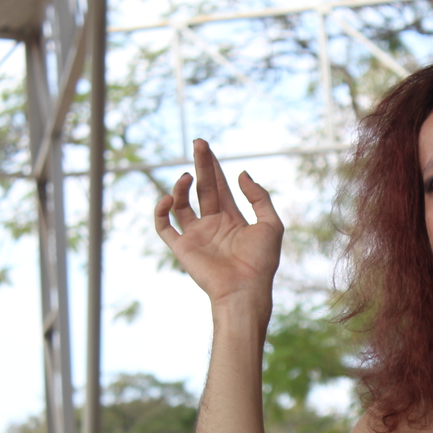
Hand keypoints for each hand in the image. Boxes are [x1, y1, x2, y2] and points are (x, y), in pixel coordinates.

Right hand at [154, 139, 283, 308]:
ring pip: (181, 204)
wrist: (245, 290)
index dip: (213, 165)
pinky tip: (168, 199)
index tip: (205, 146)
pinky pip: (164, 226)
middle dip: (200, 165)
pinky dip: (161, 211)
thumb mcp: (271, 224)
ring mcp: (196, 236)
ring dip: (181, 187)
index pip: (219, 186)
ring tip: (186, 177)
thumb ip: (259, 197)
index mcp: (232, 219)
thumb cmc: (262, 262)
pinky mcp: (182, 248)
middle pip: (202, 188)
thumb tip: (241, 173)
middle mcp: (212, 224)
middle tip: (197, 143)